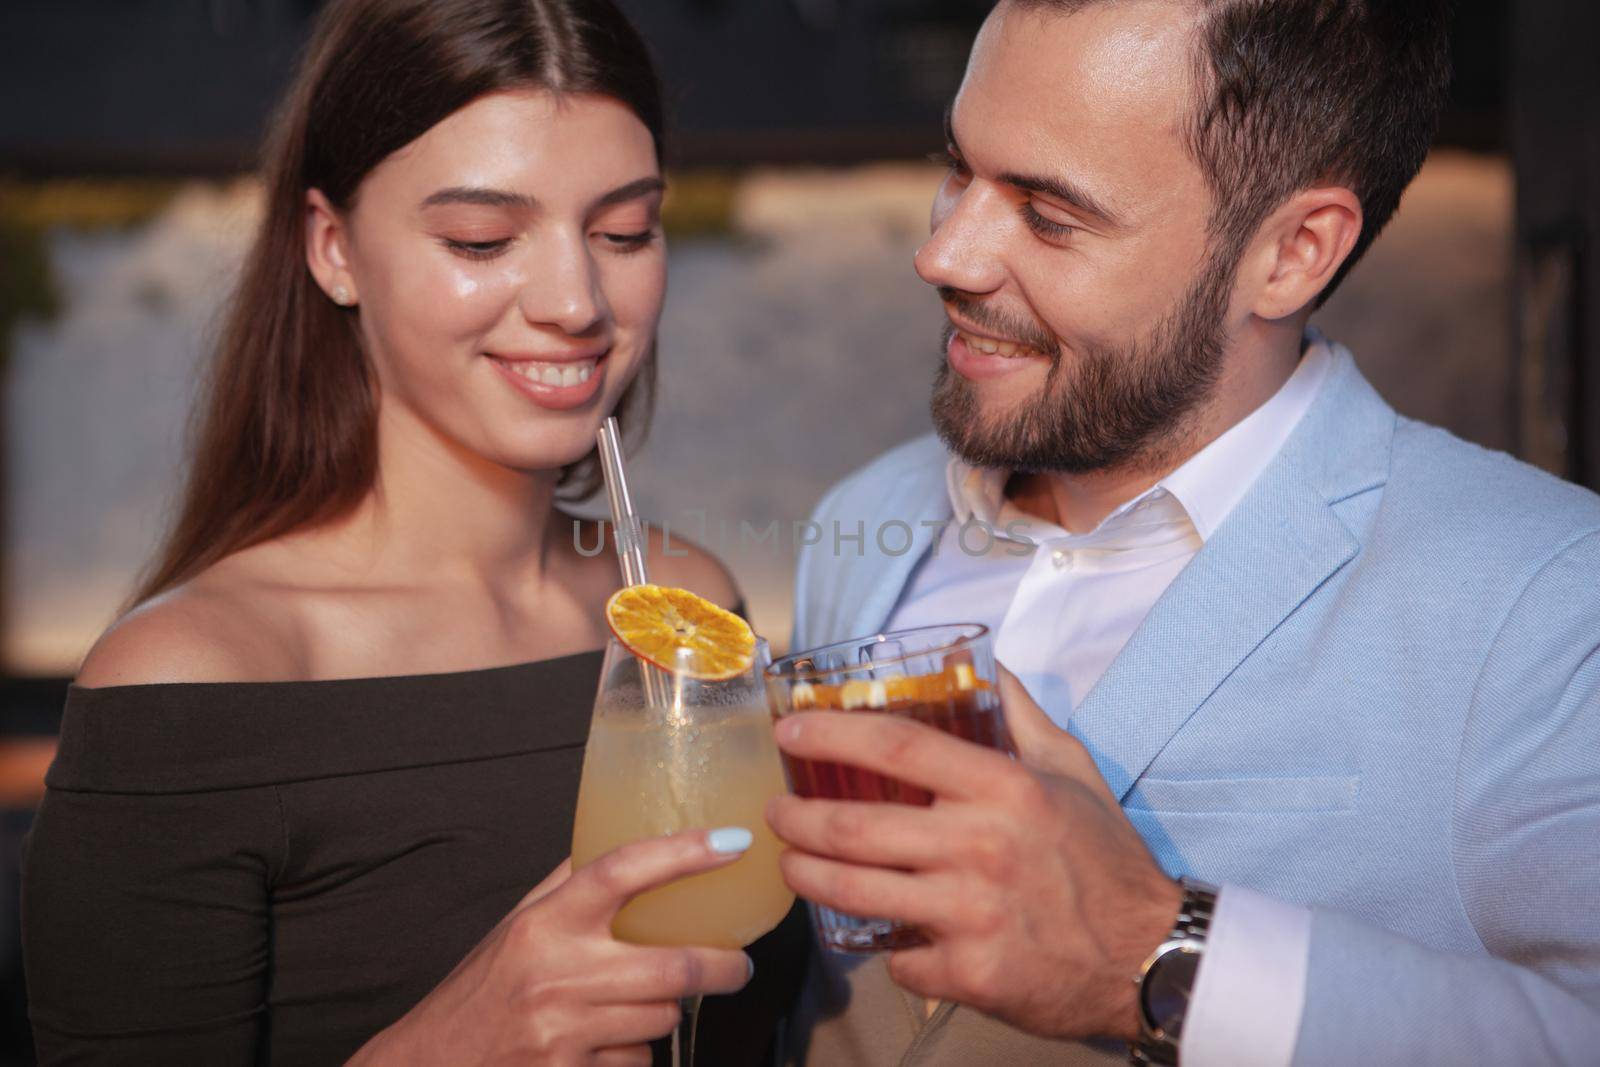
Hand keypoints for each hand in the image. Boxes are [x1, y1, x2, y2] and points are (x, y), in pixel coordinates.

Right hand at [347, 829, 755, 1066]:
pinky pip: (637, 1061)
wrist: (430, 1064)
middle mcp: (557, 973)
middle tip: (738, 964)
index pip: (621, 870)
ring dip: (667, 1011)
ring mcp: (564, 1030)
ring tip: (648, 1003)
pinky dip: (635, 1052)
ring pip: (661, 1019)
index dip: (683, 853)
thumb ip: (567, 886)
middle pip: (674, 966)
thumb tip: (622, 842)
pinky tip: (609, 1042)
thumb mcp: (516, 926)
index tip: (731, 843)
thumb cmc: (480, 991)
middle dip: (723, 967)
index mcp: (545, 923)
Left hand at [765, 670, 1180, 1041]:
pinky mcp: (968, 974)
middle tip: (776, 814)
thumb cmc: (1107, 860)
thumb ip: (1024, 718)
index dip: (830, 734)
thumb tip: (992, 666)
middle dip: (795, 820)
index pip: (896, 747)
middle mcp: (980, 847)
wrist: (1150, 957)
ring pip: (855, 892)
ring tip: (792, 865)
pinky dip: (883, 947)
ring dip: (808, 878)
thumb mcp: (1074, 772)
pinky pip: (896, 958)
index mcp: (1003, 789)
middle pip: (852, 827)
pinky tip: (881, 933)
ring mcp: (970, 914)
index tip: (789, 732)